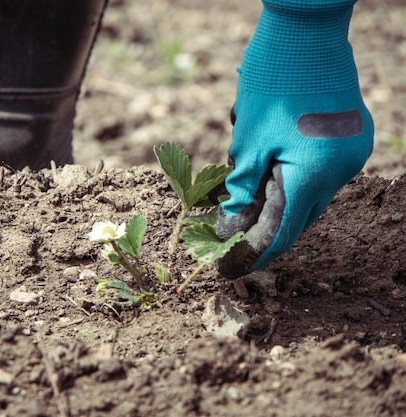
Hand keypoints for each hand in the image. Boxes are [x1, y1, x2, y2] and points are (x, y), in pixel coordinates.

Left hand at [216, 92, 372, 277]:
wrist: (307, 32)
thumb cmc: (270, 85)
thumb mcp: (247, 142)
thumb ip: (241, 188)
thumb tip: (231, 224)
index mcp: (314, 174)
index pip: (282, 231)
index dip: (256, 253)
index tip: (234, 267)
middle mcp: (342, 170)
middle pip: (301, 218)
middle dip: (269, 233)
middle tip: (239, 244)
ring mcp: (353, 153)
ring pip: (314, 197)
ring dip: (284, 207)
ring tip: (253, 214)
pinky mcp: (354, 138)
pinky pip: (325, 175)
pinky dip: (299, 184)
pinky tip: (278, 181)